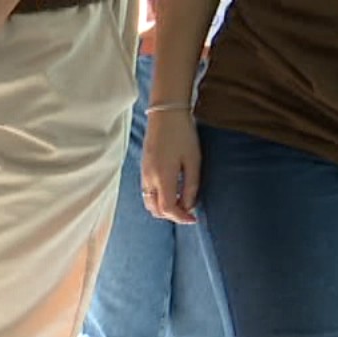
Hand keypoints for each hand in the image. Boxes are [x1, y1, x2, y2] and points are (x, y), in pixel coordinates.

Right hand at [141, 109, 200, 223]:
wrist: (165, 116)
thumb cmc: (182, 135)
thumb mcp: (193, 161)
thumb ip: (191, 185)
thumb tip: (189, 205)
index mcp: (163, 177)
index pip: (168, 208)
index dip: (181, 217)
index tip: (193, 219)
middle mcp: (149, 179)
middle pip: (156, 209)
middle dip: (171, 215)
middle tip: (188, 212)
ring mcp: (144, 175)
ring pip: (149, 202)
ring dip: (163, 208)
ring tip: (180, 203)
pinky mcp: (143, 170)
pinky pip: (147, 193)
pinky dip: (158, 199)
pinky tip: (171, 191)